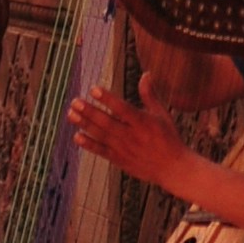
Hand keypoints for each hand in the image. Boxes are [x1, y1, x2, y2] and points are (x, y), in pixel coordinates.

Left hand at [68, 83, 192, 193]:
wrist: (172, 168)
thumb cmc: (168, 137)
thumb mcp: (162, 114)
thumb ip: (149, 95)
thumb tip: (146, 74)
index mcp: (143, 122)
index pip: (122, 108)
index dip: (107, 99)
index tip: (94, 89)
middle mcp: (131, 135)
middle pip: (107, 122)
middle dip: (89, 111)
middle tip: (75, 101)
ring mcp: (124, 149)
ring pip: (101, 135)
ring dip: (85, 124)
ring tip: (71, 114)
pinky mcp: (119, 160)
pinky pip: (101, 151)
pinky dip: (89, 144)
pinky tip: (77, 136)